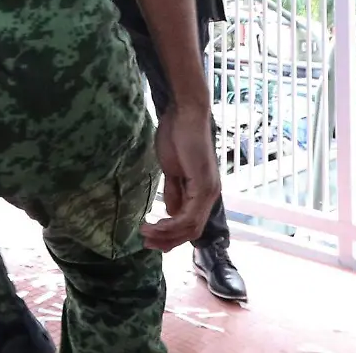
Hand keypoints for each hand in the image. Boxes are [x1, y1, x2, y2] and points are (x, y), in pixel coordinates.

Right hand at [141, 104, 220, 250]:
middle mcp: (211, 194)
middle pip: (192, 231)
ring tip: (145, 232)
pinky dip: (171, 224)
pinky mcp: (204, 186)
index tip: (150, 237)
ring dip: (166, 234)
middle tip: (146, 242)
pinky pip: (189, 216)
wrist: (184, 114)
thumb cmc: (177, 135)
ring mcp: (209, 191)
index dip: (172, 235)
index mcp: (204, 191)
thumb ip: (174, 190)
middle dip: (168, 240)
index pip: (191, 224)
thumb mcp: (173, 169)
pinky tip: (155, 223)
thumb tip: (170, 212)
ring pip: (190, 227)